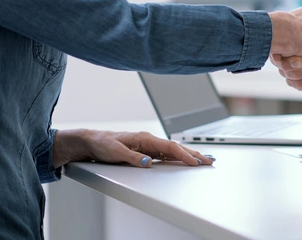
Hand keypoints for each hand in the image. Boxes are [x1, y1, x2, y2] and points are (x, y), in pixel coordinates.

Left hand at [52, 129, 213, 168]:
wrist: (92, 141)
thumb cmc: (103, 144)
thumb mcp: (116, 152)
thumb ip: (134, 157)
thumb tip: (150, 163)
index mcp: (145, 138)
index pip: (170, 147)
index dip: (184, 155)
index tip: (195, 162)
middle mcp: (149, 141)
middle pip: (176, 147)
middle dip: (194, 154)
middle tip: (209, 161)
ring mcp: (149, 146)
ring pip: (174, 151)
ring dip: (189, 156)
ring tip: (204, 160)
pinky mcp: (146, 151)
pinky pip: (167, 154)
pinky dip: (179, 157)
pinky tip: (186, 161)